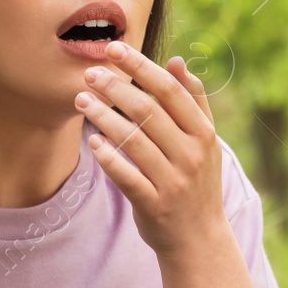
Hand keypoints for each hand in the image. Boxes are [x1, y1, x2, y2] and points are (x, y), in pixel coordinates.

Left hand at [76, 40, 227, 258]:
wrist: (200, 239)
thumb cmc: (197, 182)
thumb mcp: (206, 141)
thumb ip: (194, 100)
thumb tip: (177, 61)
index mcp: (203, 134)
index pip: (171, 91)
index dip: (141, 66)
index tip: (114, 48)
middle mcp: (191, 155)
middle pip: (149, 111)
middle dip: (116, 88)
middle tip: (90, 74)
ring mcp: (174, 181)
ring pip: (134, 141)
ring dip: (104, 116)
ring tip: (81, 100)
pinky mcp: (155, 204)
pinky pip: (127, 177)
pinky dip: (109, 158)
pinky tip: (92, 142)